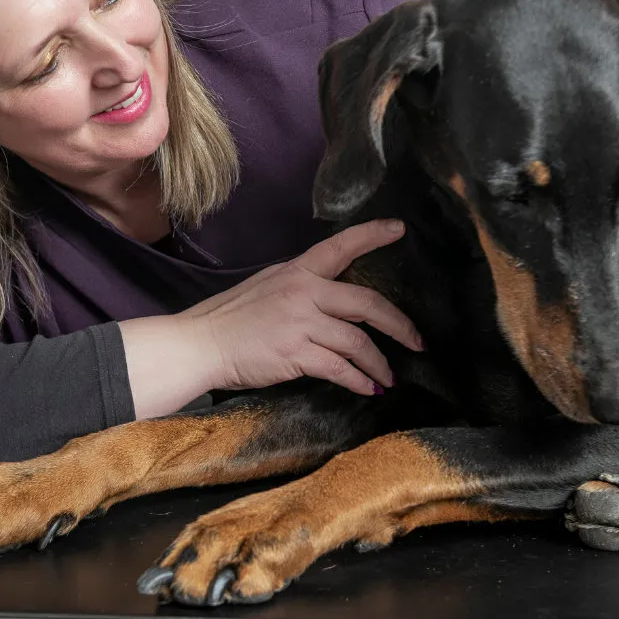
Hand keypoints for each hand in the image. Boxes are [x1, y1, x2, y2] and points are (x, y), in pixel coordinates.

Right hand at [181, 218, 423, 396]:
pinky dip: (359, 381)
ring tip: (388, 377)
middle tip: (417, 341)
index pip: (341, 247)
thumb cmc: (231, 317)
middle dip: (398, 324)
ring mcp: (300, 322)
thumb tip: (335, 301)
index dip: (372, 235)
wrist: (201, 343)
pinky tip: (368, 389)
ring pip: (358, 341)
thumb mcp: (267, 286)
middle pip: (367, 303)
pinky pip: (340, 368)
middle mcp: (304, 291)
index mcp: (298, 271)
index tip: (398, 229)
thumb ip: (302, 288)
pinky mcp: (295, 353)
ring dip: (379, 364)